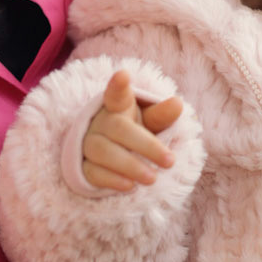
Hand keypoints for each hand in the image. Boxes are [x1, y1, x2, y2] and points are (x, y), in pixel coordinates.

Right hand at [82, 70, 183, 192]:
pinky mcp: (84, 166)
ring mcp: (89, 144)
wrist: (108, 156)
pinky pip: (93, 172)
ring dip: (129, 166)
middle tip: (170, 161)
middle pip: (118, 129)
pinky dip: (112, 180)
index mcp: (118, 106)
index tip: (123, 75)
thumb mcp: (150, 121)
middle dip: (146, 146)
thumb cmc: (134, 132)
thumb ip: (161, 115)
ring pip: (103, 151)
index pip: (117, 94)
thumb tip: (177, 103)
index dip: (118, 86)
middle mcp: (101, 123)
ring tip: (152, 179)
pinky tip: (130, 186)